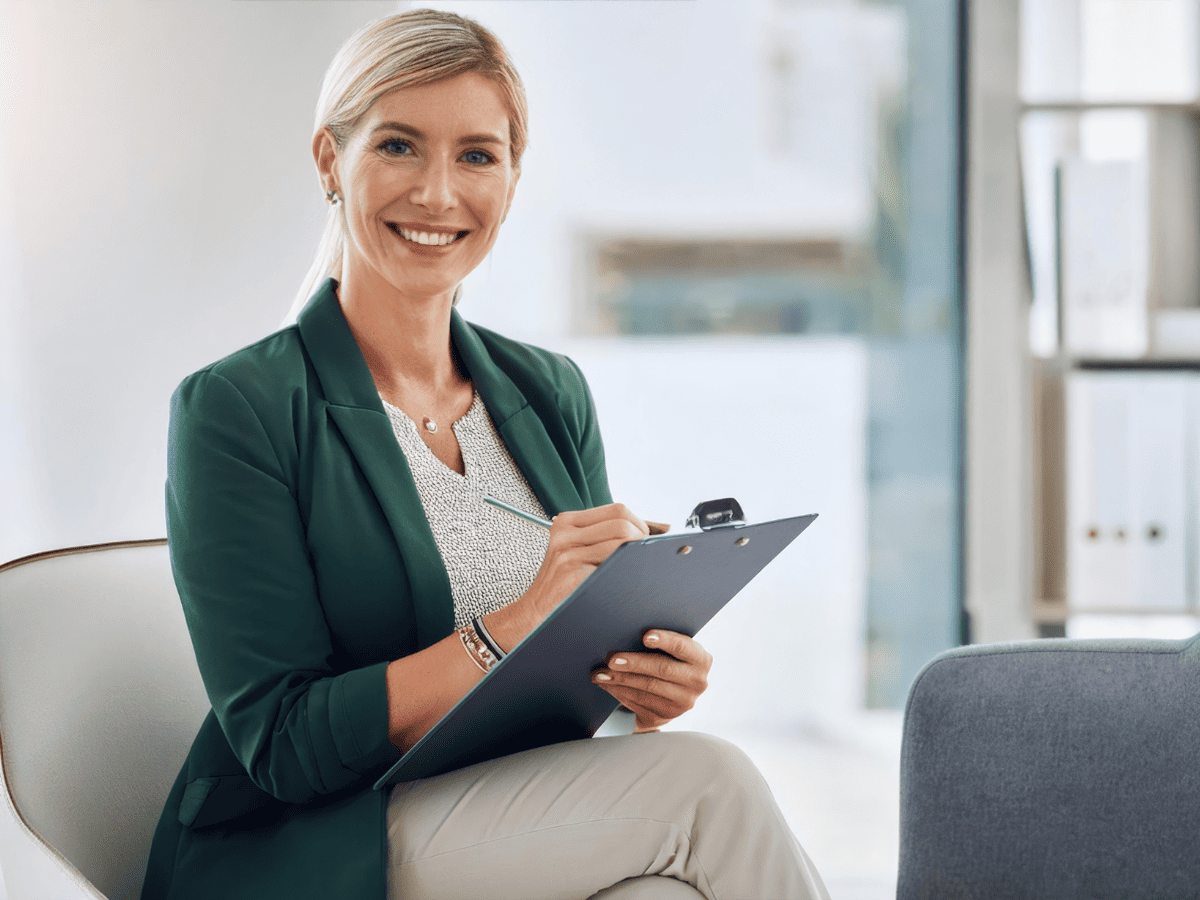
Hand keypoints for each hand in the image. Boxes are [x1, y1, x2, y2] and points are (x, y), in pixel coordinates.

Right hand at [486, 503, 649, 652]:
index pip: (617, 510)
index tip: (647, 539)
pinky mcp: (571, 570)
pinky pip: (612, 564)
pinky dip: (626, 572)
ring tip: (637, 569)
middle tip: (646, 556)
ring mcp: (567, 550)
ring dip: (637, 555)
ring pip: (621, 540)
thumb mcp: (576, 552)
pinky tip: (624, 581)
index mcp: (567, 522)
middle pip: (622, 522)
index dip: (640, 523)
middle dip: (642, 538)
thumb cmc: (561, 586)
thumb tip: (658, 528)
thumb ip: (606, 537)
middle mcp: (565, 532)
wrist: (534, 614)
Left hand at [591, 630, 712, 731]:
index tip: (645, 636)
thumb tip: (626, 631)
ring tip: (601, 673)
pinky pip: (639, 701)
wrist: (672, 693)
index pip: (683, 647)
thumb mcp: (672, 651)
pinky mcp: (665, 716)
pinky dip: (619, 691)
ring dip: (620, 680)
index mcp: (701, 659)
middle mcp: (697, 682)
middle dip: (634, 663)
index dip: (665, 640)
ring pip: (647, 688)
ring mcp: (682, 702)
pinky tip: (607, 684)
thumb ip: (659, 643)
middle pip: (662, 669)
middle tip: (611, 659)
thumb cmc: (668, 660)